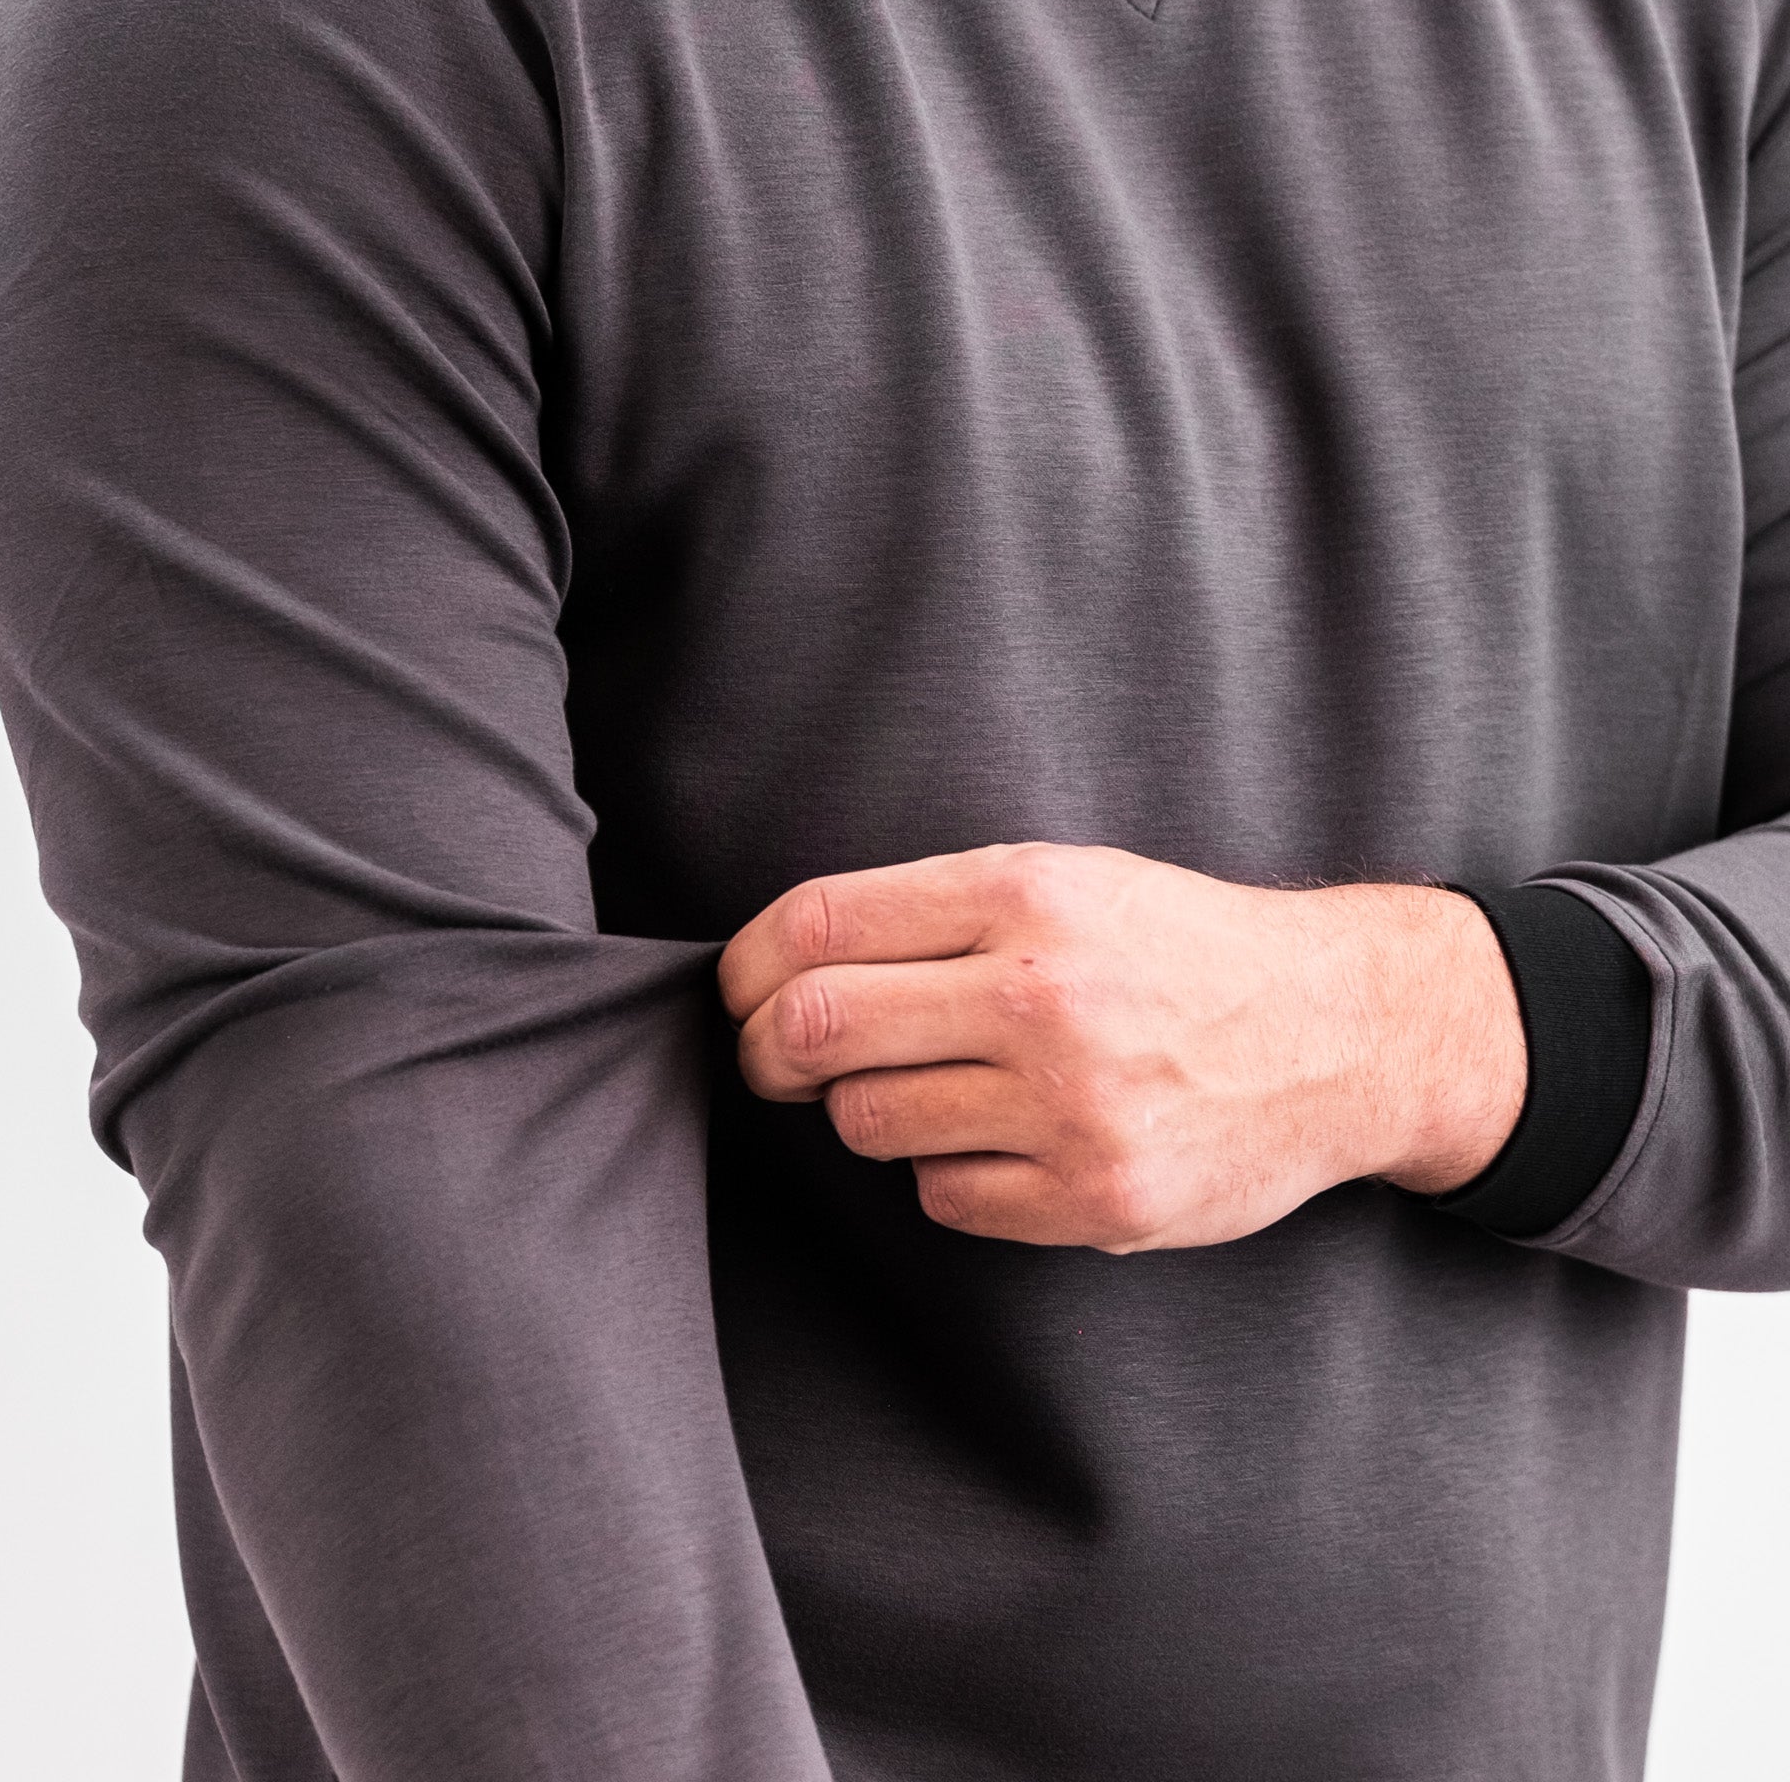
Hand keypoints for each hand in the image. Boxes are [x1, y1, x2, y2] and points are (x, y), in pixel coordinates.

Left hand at [718, 845, 1526, 1252]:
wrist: (1338, 1032)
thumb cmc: (1178, 948)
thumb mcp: (1067, 878)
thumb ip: (937, 910)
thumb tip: (783, 964)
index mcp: (1025, 894)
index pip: (818, 926)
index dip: (747, 966)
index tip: (740, 990)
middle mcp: (1044, 996)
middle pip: (817, 1030)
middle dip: (768, 1050)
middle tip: (776, 1058)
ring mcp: (1072, 1107)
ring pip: (870, 1122)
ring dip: (867, 1110)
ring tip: (928, 1086)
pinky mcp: (1098, 1200)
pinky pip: (945, 1197)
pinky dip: (947, 1172)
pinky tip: (1000, 1138)